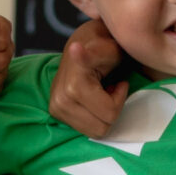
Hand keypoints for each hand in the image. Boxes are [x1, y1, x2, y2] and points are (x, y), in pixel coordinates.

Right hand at [47, 18, 126, 140]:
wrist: (83, 43)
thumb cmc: (102, 47)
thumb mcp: (108, 48)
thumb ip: (96, 52)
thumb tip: (76, 48)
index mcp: (73, 86)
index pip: (110, 112)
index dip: (120, 97)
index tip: (119, 82)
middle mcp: (60, 100)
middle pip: (103, 127)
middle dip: (113, 107)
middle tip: (111, 87)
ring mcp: (56, 108)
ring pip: (96, 131)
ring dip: (104, 113)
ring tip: (103, 92)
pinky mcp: (56, 113)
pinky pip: (87, 130)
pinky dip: (95, 117)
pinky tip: (94, 98)